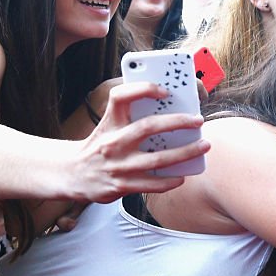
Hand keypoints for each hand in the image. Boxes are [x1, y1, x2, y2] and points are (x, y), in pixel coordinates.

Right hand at [70, 81, 210, 202]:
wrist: (72, 174)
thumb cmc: (99, 146)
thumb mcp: (108, 127)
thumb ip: (131, 119)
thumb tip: (171, 114)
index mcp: (109, 122)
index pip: (120, 97)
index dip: (143, 89)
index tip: (165, 90)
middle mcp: (113, 142)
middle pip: (148, 127)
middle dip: (178, 122)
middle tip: (198, 120)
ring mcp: (118, 165)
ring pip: (158, 159)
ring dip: (185, 153)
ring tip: (203, 146)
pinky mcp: (121, 186)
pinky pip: (152, 184)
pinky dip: (170, 181)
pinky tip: (182, 176)